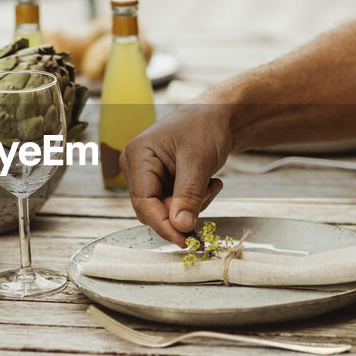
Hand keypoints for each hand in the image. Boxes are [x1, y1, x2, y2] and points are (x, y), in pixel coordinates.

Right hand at [120, 104, 230, 245]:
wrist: (219, 116)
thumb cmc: (205, 127)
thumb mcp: (199, 161)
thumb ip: (188, 195)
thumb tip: (181, 227)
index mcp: (137, 156)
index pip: (144, 202)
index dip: (164, 224)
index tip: (184, 240)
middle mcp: (137, 167)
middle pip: (153, 209)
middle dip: (182, 211)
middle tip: (208, 195)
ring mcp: (148, 175)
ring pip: (166, 210)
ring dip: (192, 205)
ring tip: (211, 184)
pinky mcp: (161, 182)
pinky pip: (174, 205)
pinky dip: (194, 201)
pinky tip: (209, 183)